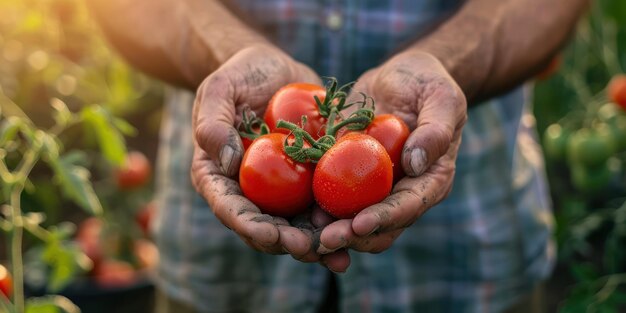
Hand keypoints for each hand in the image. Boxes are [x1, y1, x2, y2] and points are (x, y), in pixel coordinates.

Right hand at [191, 45, 321, 261]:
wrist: (274, 71)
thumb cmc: (239, 75)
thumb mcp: (219, 89)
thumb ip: (213, 124)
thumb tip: (230, 164)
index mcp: (219, 177)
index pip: (231, 209)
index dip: (250, 227)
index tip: (272, 234)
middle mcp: (248, 192)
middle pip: (266, 228)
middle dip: (288, 242)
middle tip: (312, 247)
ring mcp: (280, 191)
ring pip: (297, 226)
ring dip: (318, 244)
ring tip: (340, 252)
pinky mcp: (307, 183)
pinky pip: (322, 206)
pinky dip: (339, 221)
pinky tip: (359, 231)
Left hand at [316, 51, 467, 270]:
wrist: (399, 76)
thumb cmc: (428, 83)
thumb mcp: (442, 98)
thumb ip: (435, 130)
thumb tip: (415, 165)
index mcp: (430, 180)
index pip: (408, 207)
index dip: (384, 219)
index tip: (359, 225)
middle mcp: (402, 191)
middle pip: (378, 227)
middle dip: (351, 237)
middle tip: (324, 241)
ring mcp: (373, 187)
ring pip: (350, 220)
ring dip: (328, 231)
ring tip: (303, 235)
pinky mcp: (349, 177)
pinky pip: (329, 195)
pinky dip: (312, 207)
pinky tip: (291, 211)